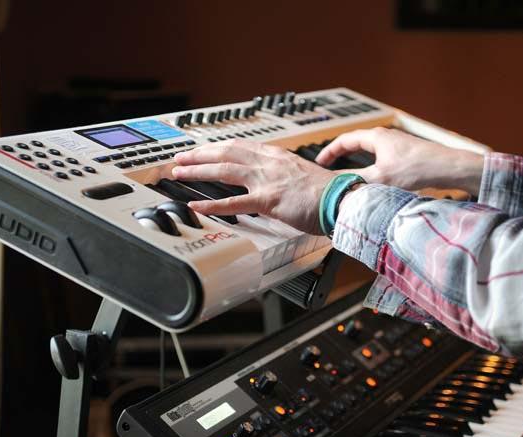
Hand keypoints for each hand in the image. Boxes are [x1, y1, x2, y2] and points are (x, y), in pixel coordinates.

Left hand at [172, 140, 335, 233]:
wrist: (344, 199)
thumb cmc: (328, 192)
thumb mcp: (302, 175)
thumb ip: (283, 175)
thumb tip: (274, 182)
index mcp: (277, 156)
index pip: (239, 146)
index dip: (216, 147)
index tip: (201, 149)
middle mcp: (269, 163)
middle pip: (226, 153)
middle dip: (199, 154)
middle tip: (179, 158)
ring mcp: (267, 180)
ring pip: (224, 171)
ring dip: (197, 171)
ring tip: (178, 173)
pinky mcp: (269, 200)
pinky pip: (233, 202)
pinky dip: (211, 204)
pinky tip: (195, 204)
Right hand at [316, 127, 484, 195]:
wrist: (447, 167)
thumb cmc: (416, 169)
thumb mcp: (379, 177)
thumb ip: (354, 179)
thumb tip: (333, 184)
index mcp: (375, 137)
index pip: (344, 140)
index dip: (329, 151)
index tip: (319, 162)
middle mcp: (385, 137)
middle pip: (356, 144)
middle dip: (341, 155)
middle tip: (329, 167)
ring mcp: (396, 145)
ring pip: (369, 152)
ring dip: (356, 162)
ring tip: (348, 174)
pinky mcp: (405, 154)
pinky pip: (380, 158)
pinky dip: (370, 166)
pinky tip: (373, 180)